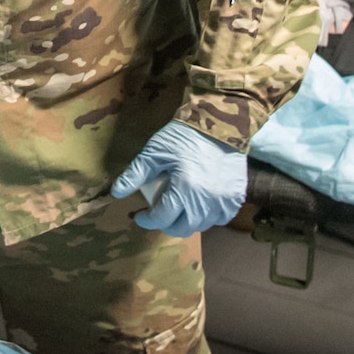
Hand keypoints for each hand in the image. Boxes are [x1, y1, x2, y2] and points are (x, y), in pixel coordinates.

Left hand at [110, 121, 245, 237]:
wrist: (218, 126)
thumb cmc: (183, 137)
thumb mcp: (154, 152)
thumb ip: (135, 174)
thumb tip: (117, 193)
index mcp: (185, 188)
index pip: (163, 217)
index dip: (148, 220)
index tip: (140, 216)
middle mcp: (206, 200)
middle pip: (183, 228)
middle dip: (166, 225)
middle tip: (158, 215)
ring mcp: (224, 201)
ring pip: (201, 225)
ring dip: (186, 221)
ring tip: (176, 209)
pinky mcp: (236, 198)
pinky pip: (220, 218)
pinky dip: (207, 217)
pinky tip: (197, 205)